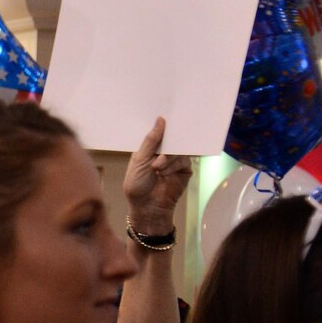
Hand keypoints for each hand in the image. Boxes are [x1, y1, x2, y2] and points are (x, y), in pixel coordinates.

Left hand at [123, 117, 193, 237]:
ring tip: (157, 168)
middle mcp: (163, 151)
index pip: (158, 131)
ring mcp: (175, 159)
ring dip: (167, 158)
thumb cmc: (137, 186)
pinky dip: (173, 165)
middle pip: (172, 137)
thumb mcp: (139, 161)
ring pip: (178, 148)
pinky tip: (164, 174)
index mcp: (150, 147)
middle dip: (168, 139)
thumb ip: (151, 141)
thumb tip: (160, 120)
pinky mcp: (184, 168)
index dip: (161, 124)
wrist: (147, 207)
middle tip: (165, 140)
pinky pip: (183, 160)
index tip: (164, 115)